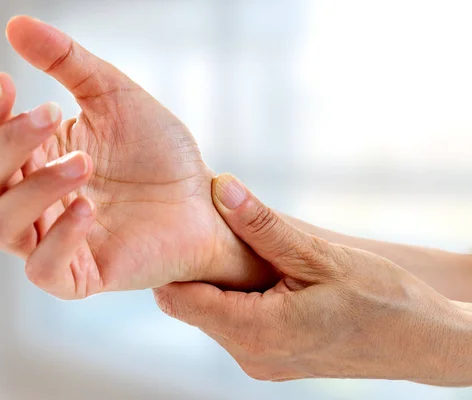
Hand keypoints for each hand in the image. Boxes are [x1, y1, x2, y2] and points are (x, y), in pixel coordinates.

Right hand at [0, 16, 273, 298]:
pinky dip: (56, 239)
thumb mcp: (114, 96)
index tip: (7, 82)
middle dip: (9, 145)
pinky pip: (42, 269)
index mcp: (37, 157)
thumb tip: (15, 24)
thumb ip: (68, 63)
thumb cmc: (159, 151)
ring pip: (0, 227)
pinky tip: (87, 208)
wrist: (205, 200)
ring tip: (82, 162)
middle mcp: (36, 200)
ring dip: (32, 190)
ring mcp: (55, 239)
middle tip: (53, 114)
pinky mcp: (81, 274)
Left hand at [154, 174, 471, 385]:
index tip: (176, 227)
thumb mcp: (319, 256)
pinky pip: (236, 326)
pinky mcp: (272, 361)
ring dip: (219, 283)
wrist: (423, 342)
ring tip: (240, 245)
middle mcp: (250, 356)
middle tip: (209, 225)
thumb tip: (219, 187)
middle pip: (193, 307)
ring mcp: (261, 363)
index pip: (180, 299)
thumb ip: (262, 225)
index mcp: (256, 332)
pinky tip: (261, 272)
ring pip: (213, 316)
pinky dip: (238, 298)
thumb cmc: (382, 299)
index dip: (172, 262)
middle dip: (196, 268)